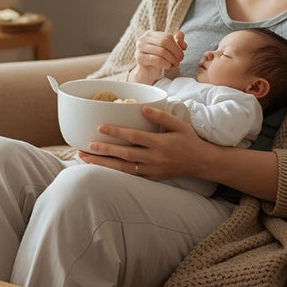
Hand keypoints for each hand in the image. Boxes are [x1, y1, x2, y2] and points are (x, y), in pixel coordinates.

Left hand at [76, 104, 218, 180]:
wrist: (201, 163)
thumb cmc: (189, 140)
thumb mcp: (179, 125)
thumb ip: (161, 116)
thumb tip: (143, 108)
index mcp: (160, 143)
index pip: (133, 137)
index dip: (116, 132)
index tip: (100, 127)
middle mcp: (154, 158)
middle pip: (124, 154)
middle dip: (104, 151)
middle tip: (87, 146)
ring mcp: (151, 170)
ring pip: (123, 168)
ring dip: (103, 163)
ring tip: (85, 158)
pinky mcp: (150, 178)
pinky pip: (129, 175)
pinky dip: (113, 171)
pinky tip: (100, 167)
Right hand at [131, 30, 186, 83]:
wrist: (148, 73)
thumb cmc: (159, 59)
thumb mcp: (170, 49)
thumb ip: (178, 42)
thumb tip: (181, 41)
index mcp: (150, 34)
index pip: (167, 36)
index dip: (177, 46)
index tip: (181, 55)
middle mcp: (143, 39)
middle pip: (164, 42)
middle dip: (175, 52)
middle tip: (179, 60)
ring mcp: (139, 48)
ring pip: (161, 51)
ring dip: (171, 59)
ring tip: (174, 64)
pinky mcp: (139, 58)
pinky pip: (155, 59)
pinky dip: (165, 63)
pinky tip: (167, 66)